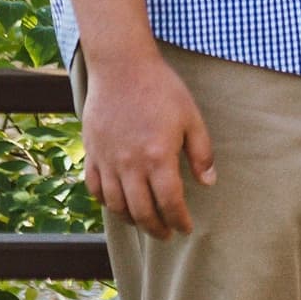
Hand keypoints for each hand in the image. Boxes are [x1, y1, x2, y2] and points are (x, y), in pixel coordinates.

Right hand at [80, 45, 216, 239]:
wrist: (122, 66)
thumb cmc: (161, 88)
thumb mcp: (191, 116)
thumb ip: (201, 152)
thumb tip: (208, 183)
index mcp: (159, 157)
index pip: (170, 203)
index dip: (179, 221)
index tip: (186, 228)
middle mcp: (131, 165)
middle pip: (142, 212)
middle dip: (157, 229)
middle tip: (167, 234)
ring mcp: (108, 161)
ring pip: (117, 206)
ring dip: (133, 221)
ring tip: (145, 223)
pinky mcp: (92, 153)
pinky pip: (96, 189)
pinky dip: (107, 203)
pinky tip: (118, 204)